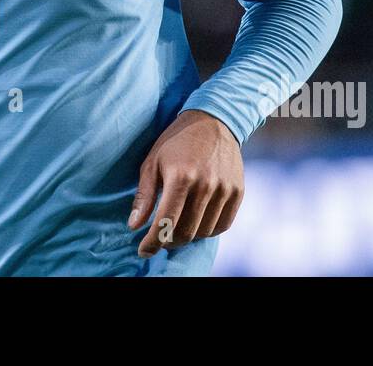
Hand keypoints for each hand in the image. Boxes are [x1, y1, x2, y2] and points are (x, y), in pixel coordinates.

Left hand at [128, 109, 243, 257]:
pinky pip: (223, 225)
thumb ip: (144, 195)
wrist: (213, 121)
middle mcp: (205, 185)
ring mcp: (225, 189)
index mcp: (180, 176)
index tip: (143, 251)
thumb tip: (134, 225)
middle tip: (160, 237)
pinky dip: (207, 230)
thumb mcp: (152, 161)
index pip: (165, 222)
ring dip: (188, 236)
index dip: (152, 242)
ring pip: (204, 232)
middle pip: (186, 232)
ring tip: (177, 227)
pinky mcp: (238, 191)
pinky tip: (196, 222)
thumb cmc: (176, 142)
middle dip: (168, 241)